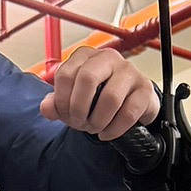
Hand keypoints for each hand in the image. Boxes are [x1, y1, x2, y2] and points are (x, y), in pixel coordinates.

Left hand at [38, 45, 158, 140]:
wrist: (130, 104)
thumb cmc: (100, 97)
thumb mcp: (74, 99)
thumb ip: (56, 104)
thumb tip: (46, 108)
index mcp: (86, 56)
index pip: (65, 74)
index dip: (62, 101)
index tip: (65, 115)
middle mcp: (108, 58)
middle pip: (88, 79)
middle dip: (80, 109)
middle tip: (80, 123)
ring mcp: (129, 71)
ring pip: (110, 98)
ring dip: (98, 121)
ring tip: (95, 128)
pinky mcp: (144, 89)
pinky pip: (128, 113)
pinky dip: (114, 129)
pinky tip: (107, 133)